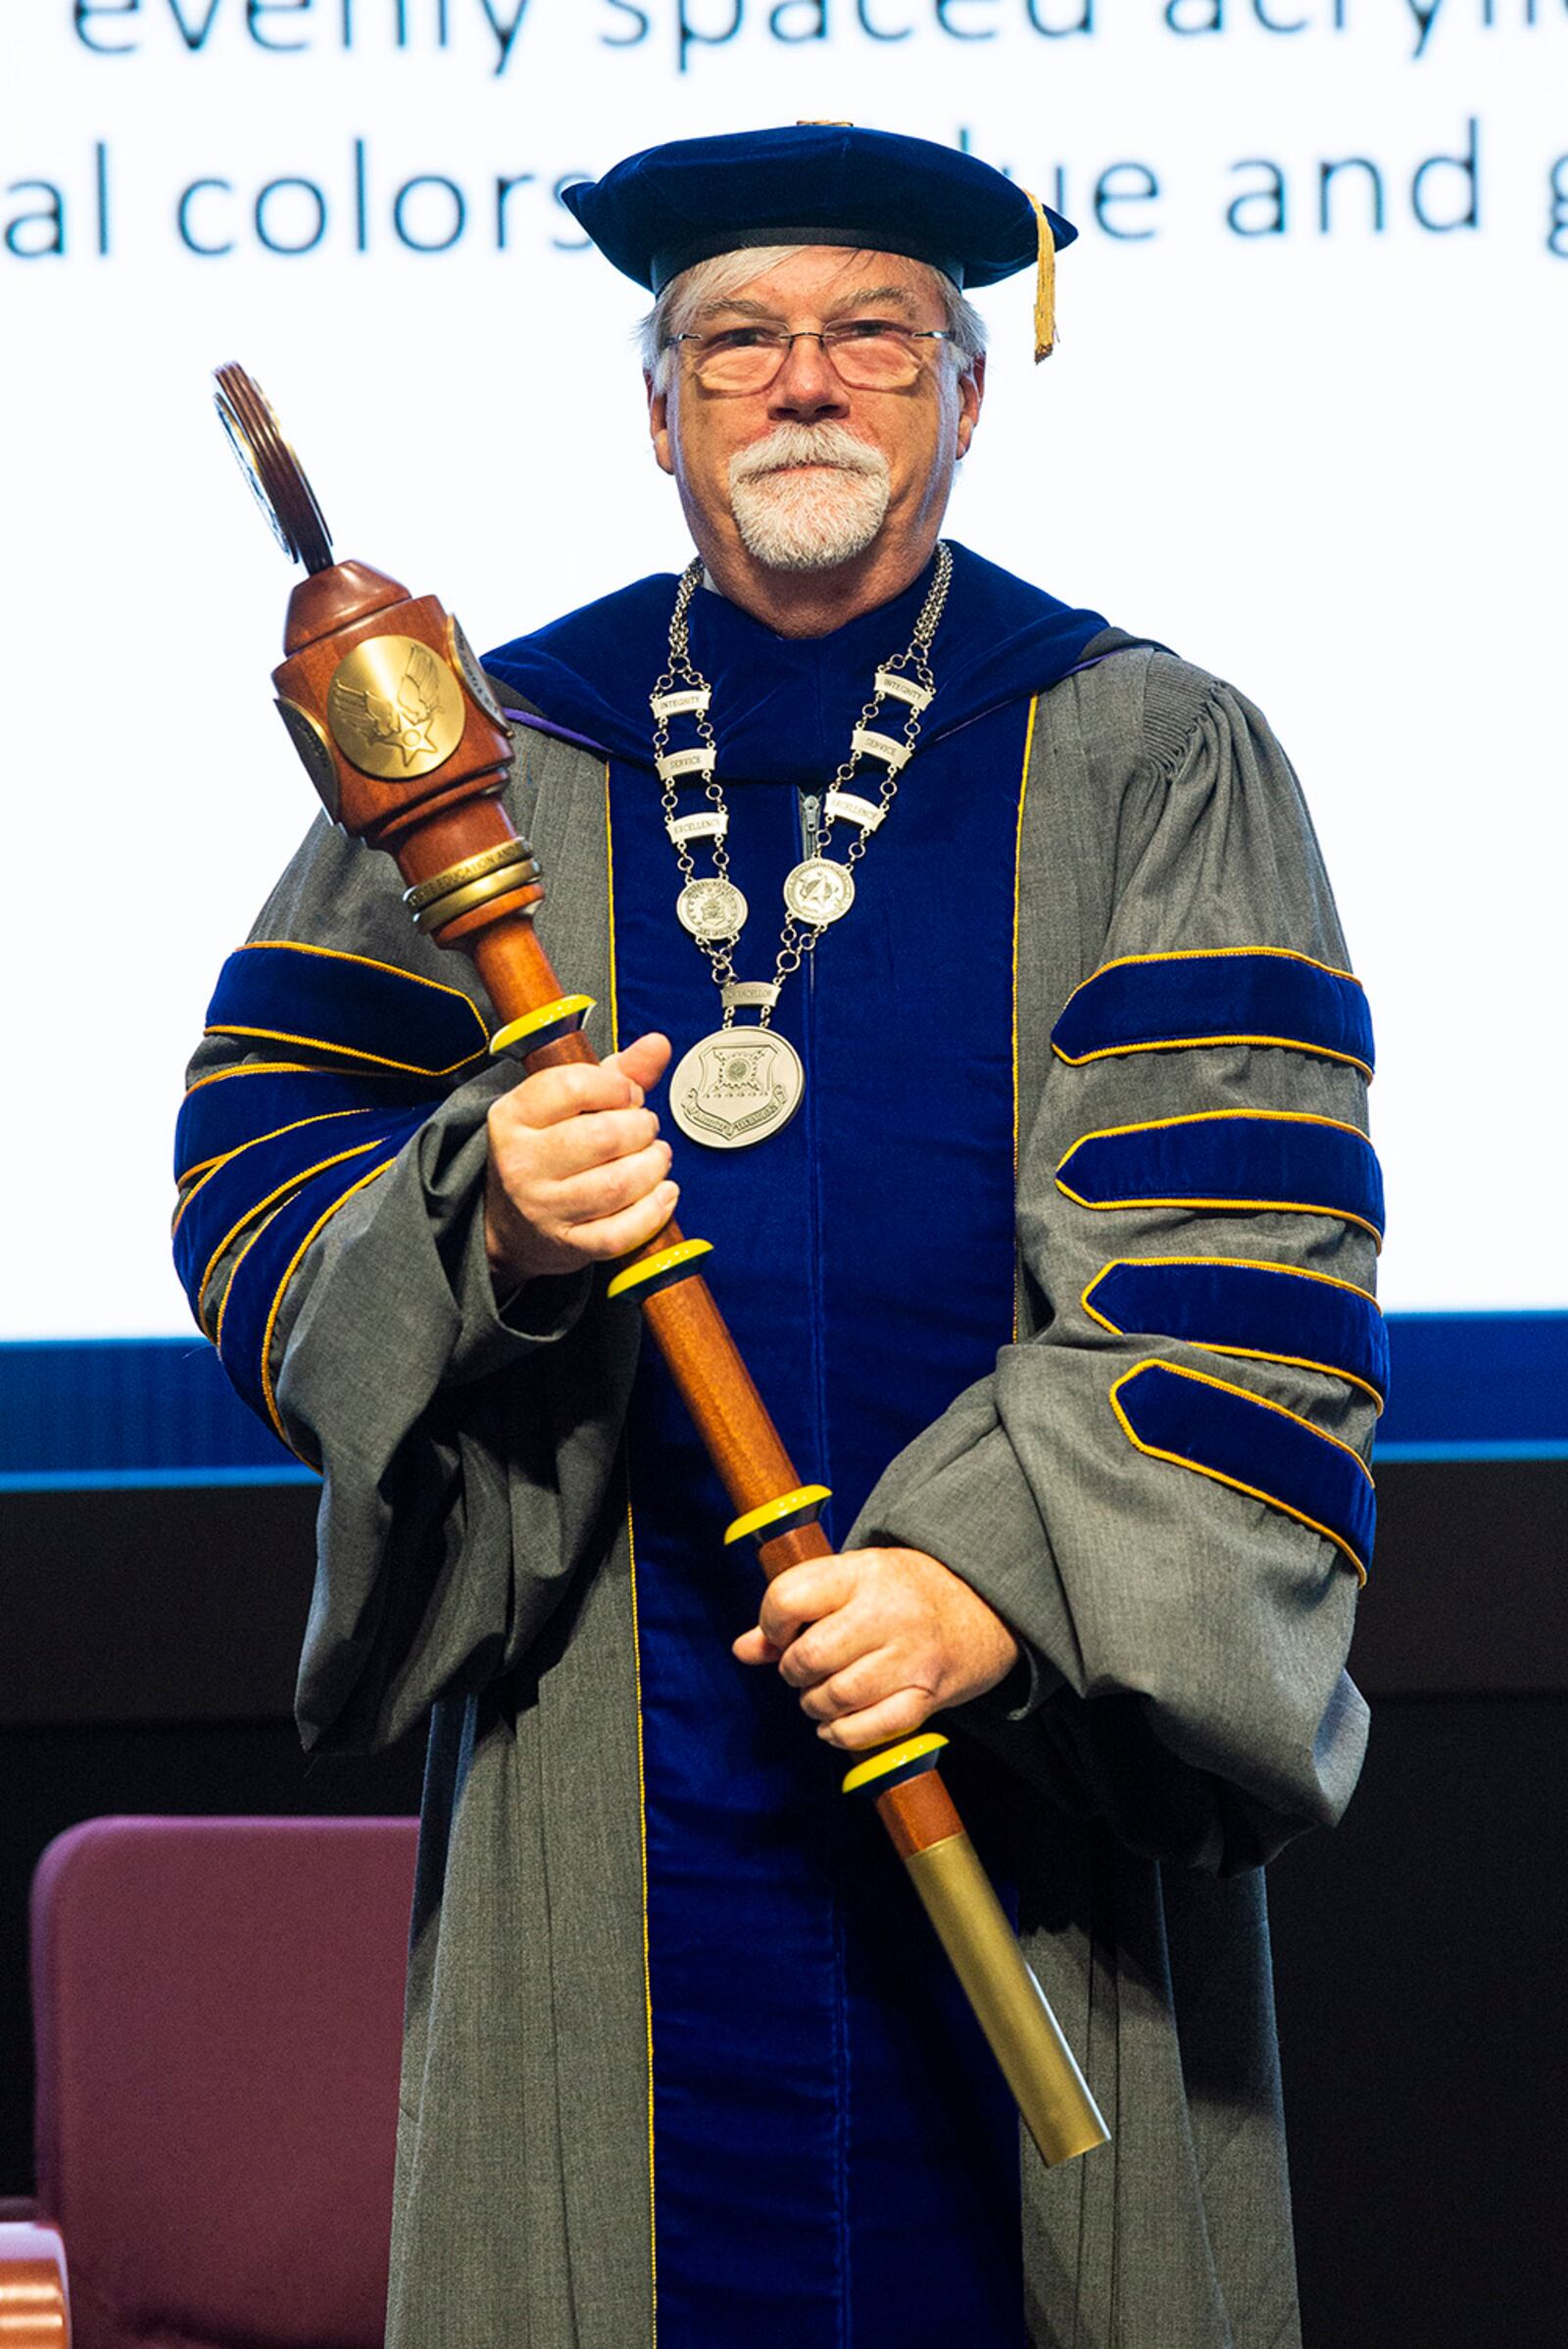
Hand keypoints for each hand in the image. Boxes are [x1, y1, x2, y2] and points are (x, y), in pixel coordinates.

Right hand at [484, 1031, 675, 1287]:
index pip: (571, 1086)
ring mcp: (542, 1208)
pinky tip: (663, 1192)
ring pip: (617, 1185)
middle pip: (602, 1137)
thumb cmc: (551, 1150)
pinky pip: (621, 1232)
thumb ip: (616, 1073)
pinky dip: (654, 1210)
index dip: (617, 1087)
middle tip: (646, 1128)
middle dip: (642, 1128)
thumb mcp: (568, 1105)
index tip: (630, 1095)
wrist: (513, 1225)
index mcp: (513, 1116)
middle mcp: (521, 1162)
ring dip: (653, 1166)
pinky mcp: (567, 1245)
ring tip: (657, 1157)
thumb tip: (659, 1044)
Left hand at [732, 1545, 1020, 1752]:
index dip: (770, 1624)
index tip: (781, 1633)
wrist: (984, 1607)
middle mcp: (889, 1612)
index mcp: (864, 1572)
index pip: (789, 1598)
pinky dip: (840, 1732)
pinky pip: (866, 1730)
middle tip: (805, 1667)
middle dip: (793, 1671)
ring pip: (834, 1697)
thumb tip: (744, 1650)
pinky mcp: (927, 1696)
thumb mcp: (852, 1579)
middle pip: (808, 1657)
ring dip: (815, 1704)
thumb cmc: (904, 1592)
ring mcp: (912, 1656)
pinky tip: (837, 1721)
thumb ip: (796, 1608)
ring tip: (823, 1692)